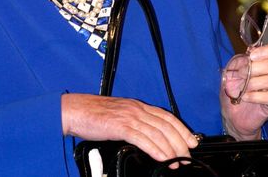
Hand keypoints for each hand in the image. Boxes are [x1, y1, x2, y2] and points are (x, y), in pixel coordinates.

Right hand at [61, 93, 197, 162]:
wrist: (75, 110)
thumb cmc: (94, 114)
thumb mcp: (119, 115)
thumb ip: (134, 123)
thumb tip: (148, 138)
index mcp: (137, 105)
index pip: (166, 116)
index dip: (181, 128)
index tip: (192, 141)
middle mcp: (136, 109)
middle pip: (165, 125)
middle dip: (180, 141)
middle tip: (188, 155)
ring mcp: (128, 116)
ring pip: (156, 132)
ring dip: (170, 148)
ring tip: (178, 162)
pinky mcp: (119, 125)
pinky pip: (141, 138)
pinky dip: (155, 149)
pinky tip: (162, 158)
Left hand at [220, 43, 267, 139]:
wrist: (231, 113)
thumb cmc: (232, 89)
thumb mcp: (229, 72)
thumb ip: (238, 62)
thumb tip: (247, 56)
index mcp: (262, 63)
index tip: (252, 56)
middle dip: (256, 68)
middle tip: (241, 74)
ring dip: (254, 82)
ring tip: (243, 87)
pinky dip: (255, 96)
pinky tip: (245, 97)